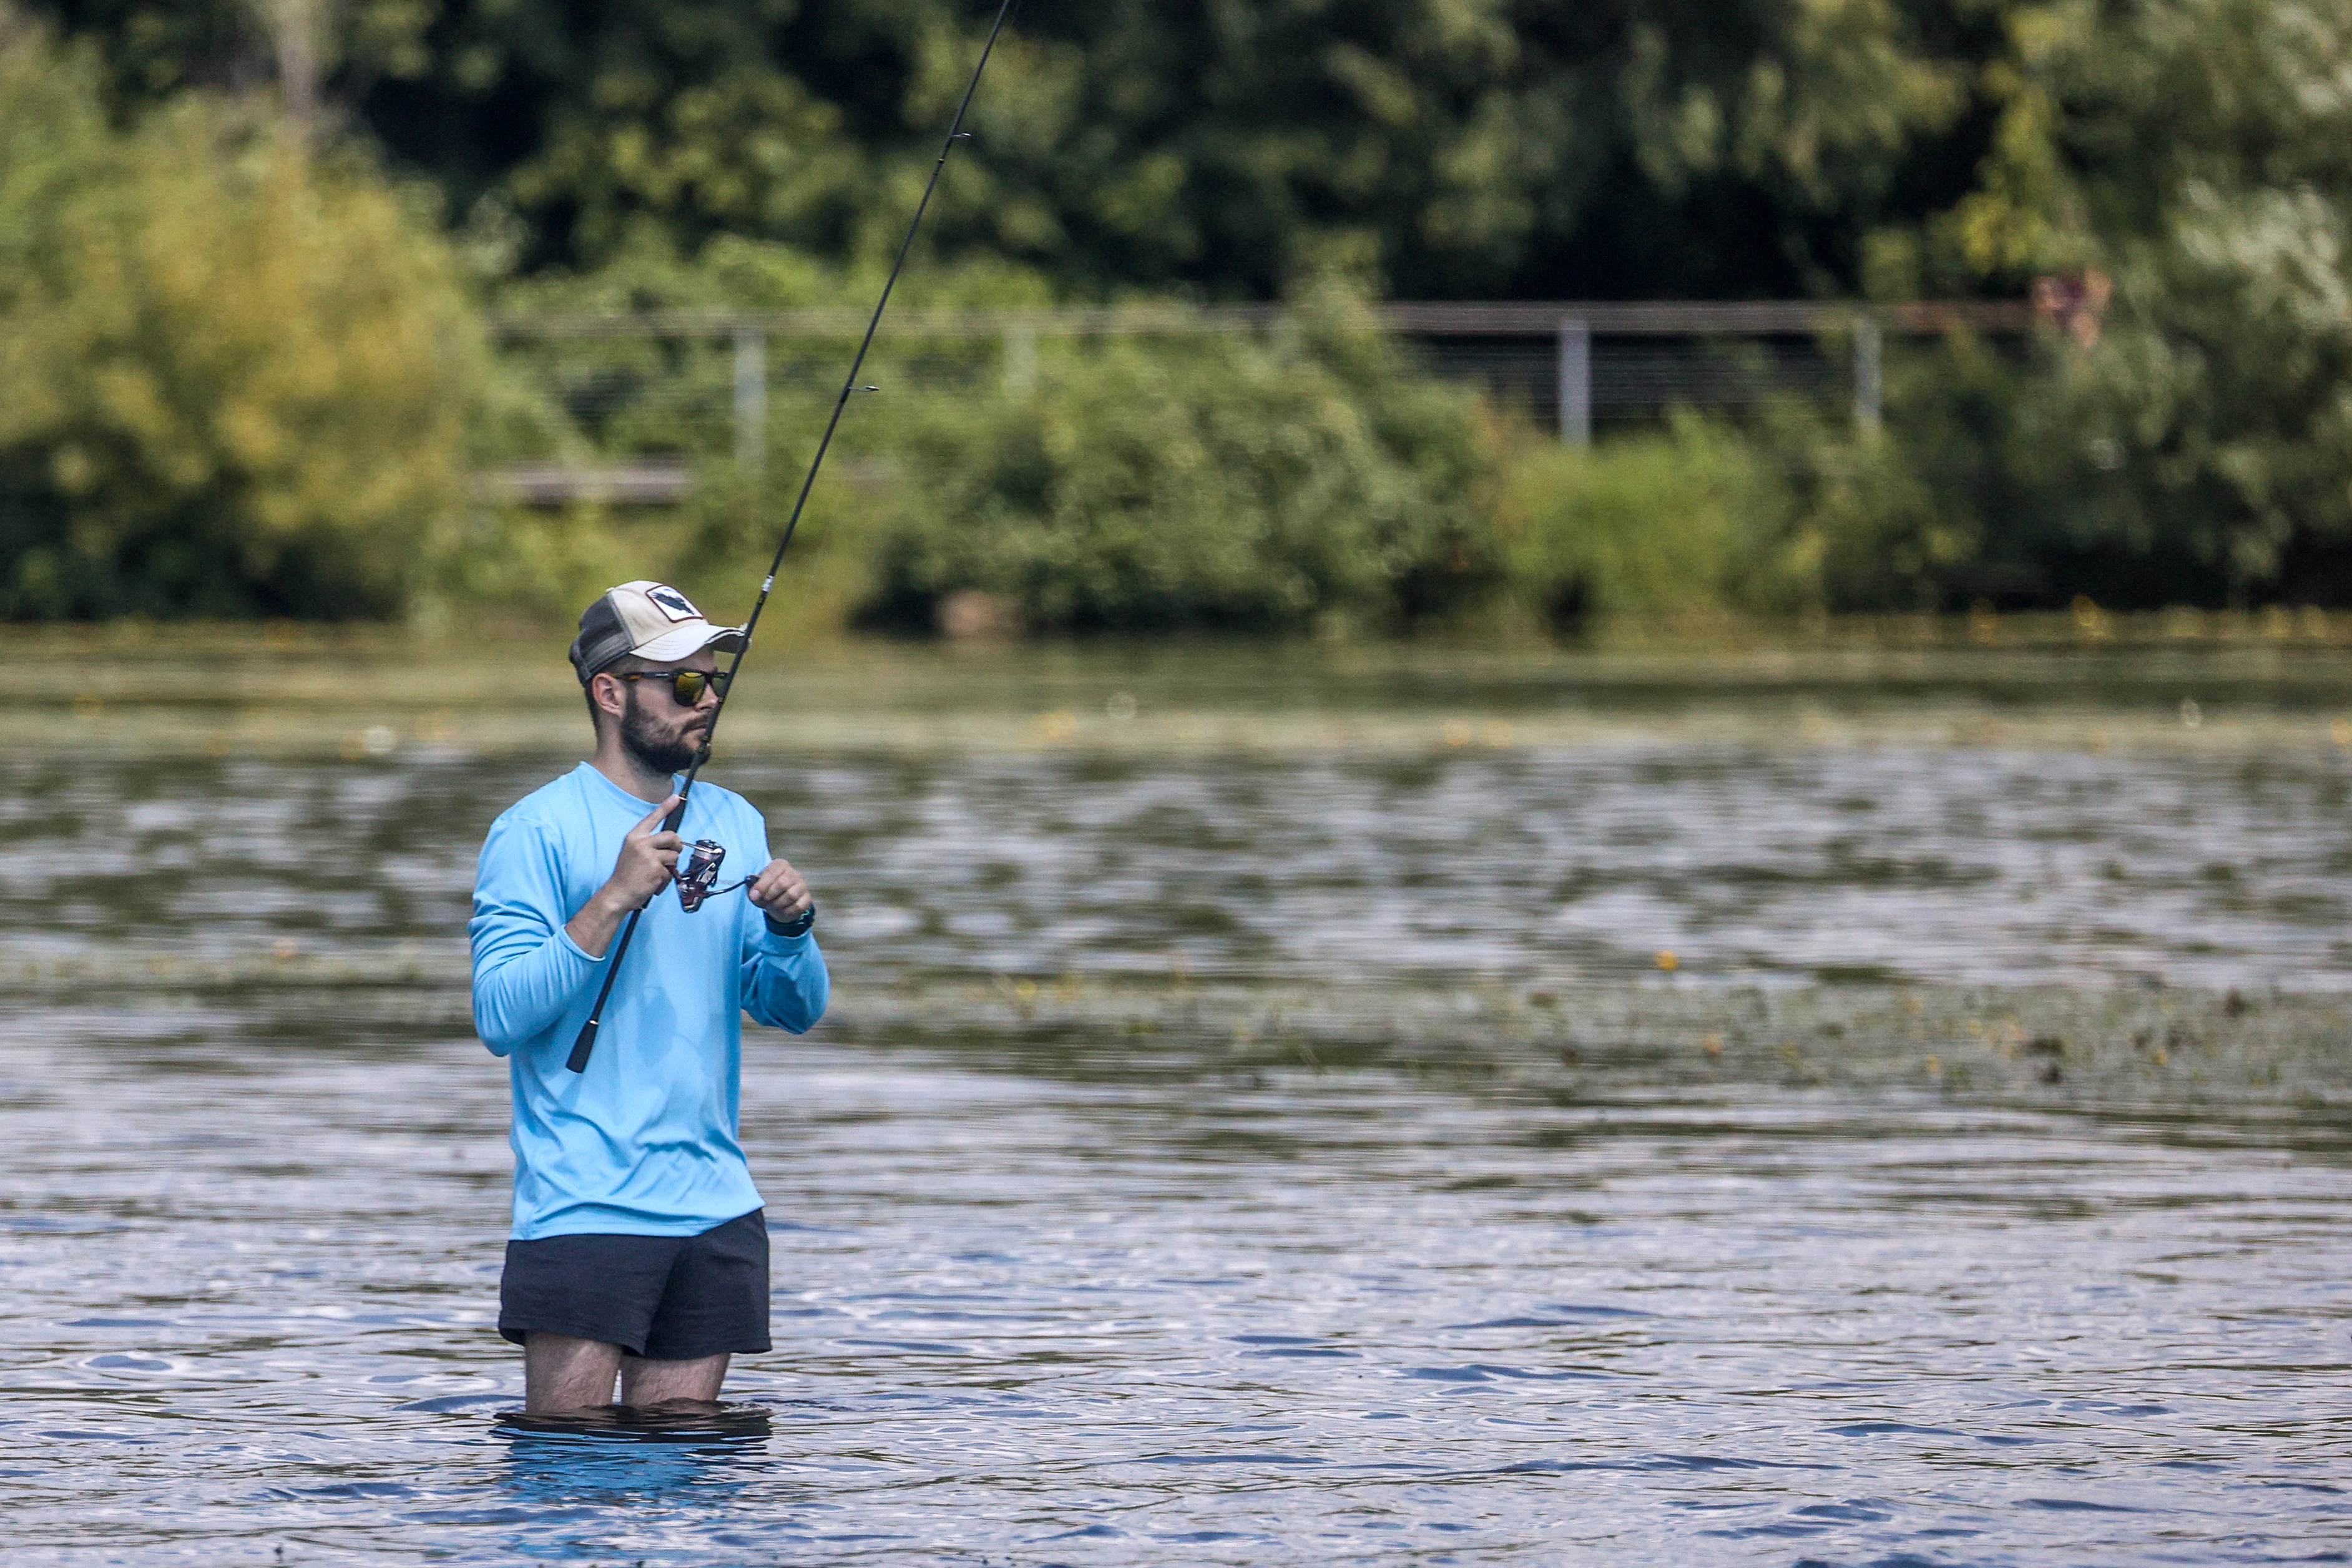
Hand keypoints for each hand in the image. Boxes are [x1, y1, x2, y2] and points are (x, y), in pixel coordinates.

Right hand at [606, 796, 685, 911]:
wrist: (618, 893)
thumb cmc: (627, 874)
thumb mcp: (632, 851)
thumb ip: (648, 843)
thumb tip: (670, 841)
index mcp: (634, 836)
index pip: (652, 818)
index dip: (665, 807)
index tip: (676, 797)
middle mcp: (641, 843)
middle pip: (672, 836)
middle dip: (677, 846)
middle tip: (673, 854)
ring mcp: (649, 856)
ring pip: (674, 855)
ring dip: (671, 865)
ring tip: (657, 871)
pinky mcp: (656, 869)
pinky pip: (672, 871)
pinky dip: (667, 878)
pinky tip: (655, 881)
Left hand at [745, 858, 810, 924]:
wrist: (780, 904)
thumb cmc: (767, 892)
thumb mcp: (757, 889)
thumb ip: (753, 890)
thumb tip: (754, 895)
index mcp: (780, 865)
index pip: (772, 871)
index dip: (762, 885)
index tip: (754, 895)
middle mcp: (793, 873)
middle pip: (783, 883)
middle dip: (770, 895)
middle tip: (765, 900)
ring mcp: (802, 885)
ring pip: (791, 895)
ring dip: (778, 904)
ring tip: (773, 905)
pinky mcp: (807, 898)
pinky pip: (798, 906)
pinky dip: (787, 911)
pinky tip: (783, 909)